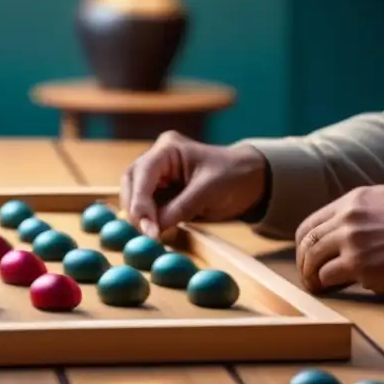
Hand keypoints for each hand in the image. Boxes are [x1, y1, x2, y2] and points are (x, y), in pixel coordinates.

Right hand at [121, 131, 268, 237]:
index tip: (145, 227)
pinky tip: (154, 232)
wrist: (251, 180)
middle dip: (135, 208)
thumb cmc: (234, 177)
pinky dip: (147, 220)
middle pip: (131, 182)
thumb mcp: (210, 191)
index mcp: (168, 148)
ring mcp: (157, 175)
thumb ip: (181, 208)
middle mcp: (158, 159)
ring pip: (134, 195)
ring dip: (138, 215)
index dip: (140, 200)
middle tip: (145, 233)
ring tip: (150, 235)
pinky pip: (146, 206)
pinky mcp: (161, 192)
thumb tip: (154, 229)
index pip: (143, 173)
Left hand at [294, 185, 383, 297]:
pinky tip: (331, 290)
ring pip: (313, 259)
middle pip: (308, 241)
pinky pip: (329, 276)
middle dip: (303, 261)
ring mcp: (351, 240)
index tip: (306, 254)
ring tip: (316, 286)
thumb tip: (346, 229)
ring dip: (311, 276)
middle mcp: (348, 217)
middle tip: (307, 275)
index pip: (313, 222)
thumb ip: (364, 212)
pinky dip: (327, 284)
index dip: (304, 242)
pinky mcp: (359, 264)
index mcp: (354, 200)